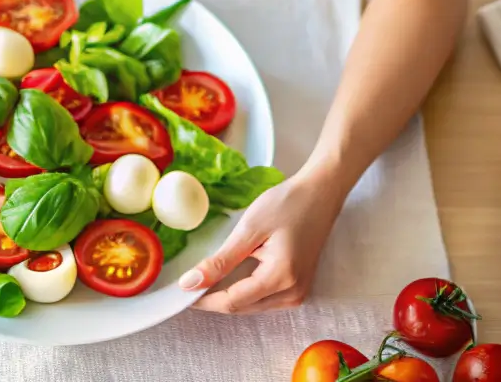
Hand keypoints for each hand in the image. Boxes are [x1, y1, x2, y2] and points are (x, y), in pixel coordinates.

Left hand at [181, 171, 342, 312]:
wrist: (320, 193)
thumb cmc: (287, 204)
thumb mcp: (249, 230)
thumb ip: (221, 261)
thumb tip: (190, 283)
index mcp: (281, 279)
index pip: (232, 302)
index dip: (203, 300)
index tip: (179, 292)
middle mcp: (292, 294)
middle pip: (242, 308)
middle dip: (213, 300)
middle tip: (187, 284)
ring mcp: (298, 293)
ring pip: (251, 306)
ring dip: (227, 297)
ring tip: (203, 280)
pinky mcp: (298, 288)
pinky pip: (263, 299)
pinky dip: (243, 292)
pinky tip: (227, 278)